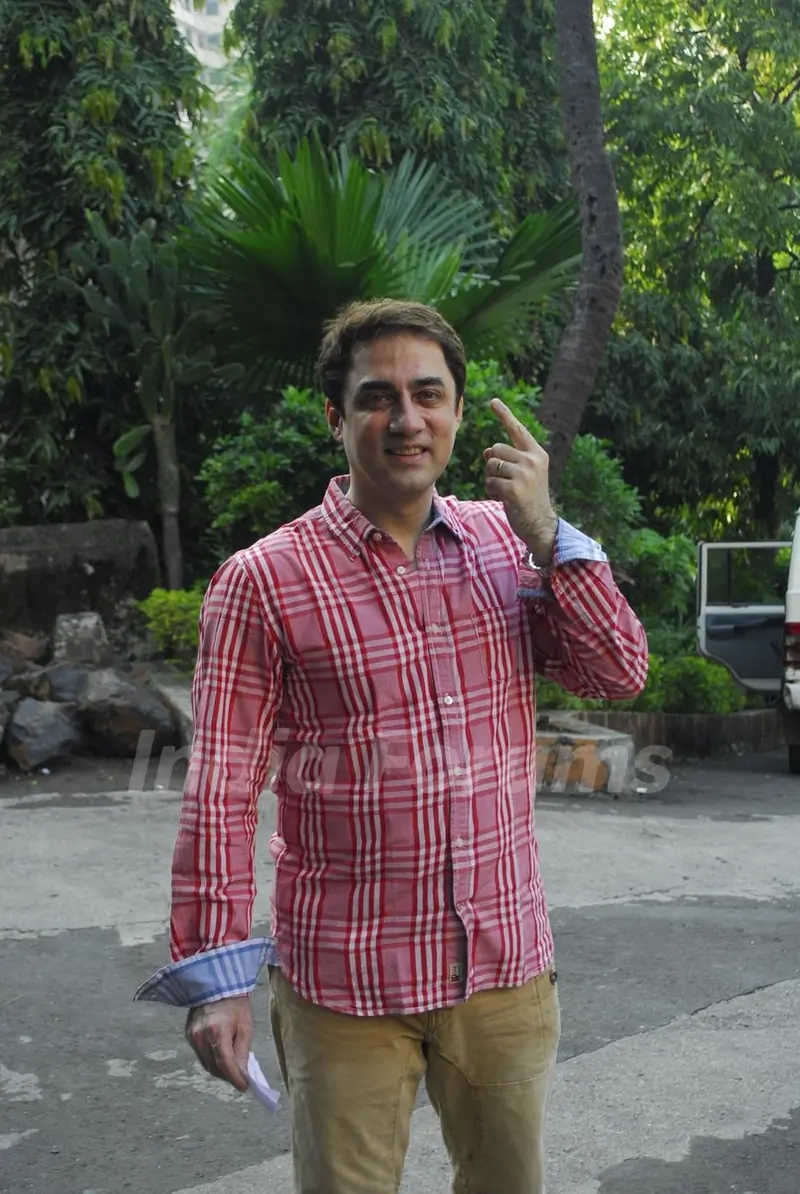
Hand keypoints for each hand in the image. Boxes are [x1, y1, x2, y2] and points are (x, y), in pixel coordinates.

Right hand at [185, 995, 252, 1091]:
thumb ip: (242, 1051)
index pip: (225, 1064)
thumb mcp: (245, 1025)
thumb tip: (242, 1073)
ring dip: (219, 1070)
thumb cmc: (235, 1003)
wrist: (216, 984)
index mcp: (217, 1031)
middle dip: (228, 1076)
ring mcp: (192, 1036)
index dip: (234, 1078)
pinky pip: (200, 1055)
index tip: (244, 1087)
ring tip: (232, 1070)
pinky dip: (211, 1060)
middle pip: (214, 1067)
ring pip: (205, 1064)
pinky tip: (220, 1058)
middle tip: (240, 1079)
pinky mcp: (188, 1035)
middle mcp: (201, 1036)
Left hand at [483, 399, 557, 563]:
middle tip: (502, 479)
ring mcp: (524, 474)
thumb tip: (487, 451)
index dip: (504, 415)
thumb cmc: (529, 498)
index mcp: (537, 454)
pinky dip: (491, 491)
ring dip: (491, 479)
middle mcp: (533, 460)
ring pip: (491, 466)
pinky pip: (490, 482)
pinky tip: (503, 498)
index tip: (492, 401)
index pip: (517, 430)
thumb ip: (510, 459)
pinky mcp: (514, 489)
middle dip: (492, 464)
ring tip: (503, 490)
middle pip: (496, 450)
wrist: (540, 524)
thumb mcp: (526, 474)